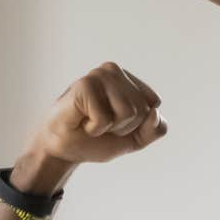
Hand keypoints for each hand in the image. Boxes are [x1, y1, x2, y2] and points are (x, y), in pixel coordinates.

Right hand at [22, 62, 167, 169]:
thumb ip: (155, 129)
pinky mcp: (84, 85)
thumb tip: (155, 111)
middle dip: (123, 127)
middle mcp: (114, 71)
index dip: (138, 124)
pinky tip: (81, 121)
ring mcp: (98, 75)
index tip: (116, 123)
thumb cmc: (97, 139)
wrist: (64, 149)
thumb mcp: (136, 139)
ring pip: (129, 112)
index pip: (153, 103)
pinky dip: (95, 129)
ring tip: (91, 121)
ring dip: (109, 127)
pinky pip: (106, 118)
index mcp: (128, 78)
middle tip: (100, 124)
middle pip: (142, 109)